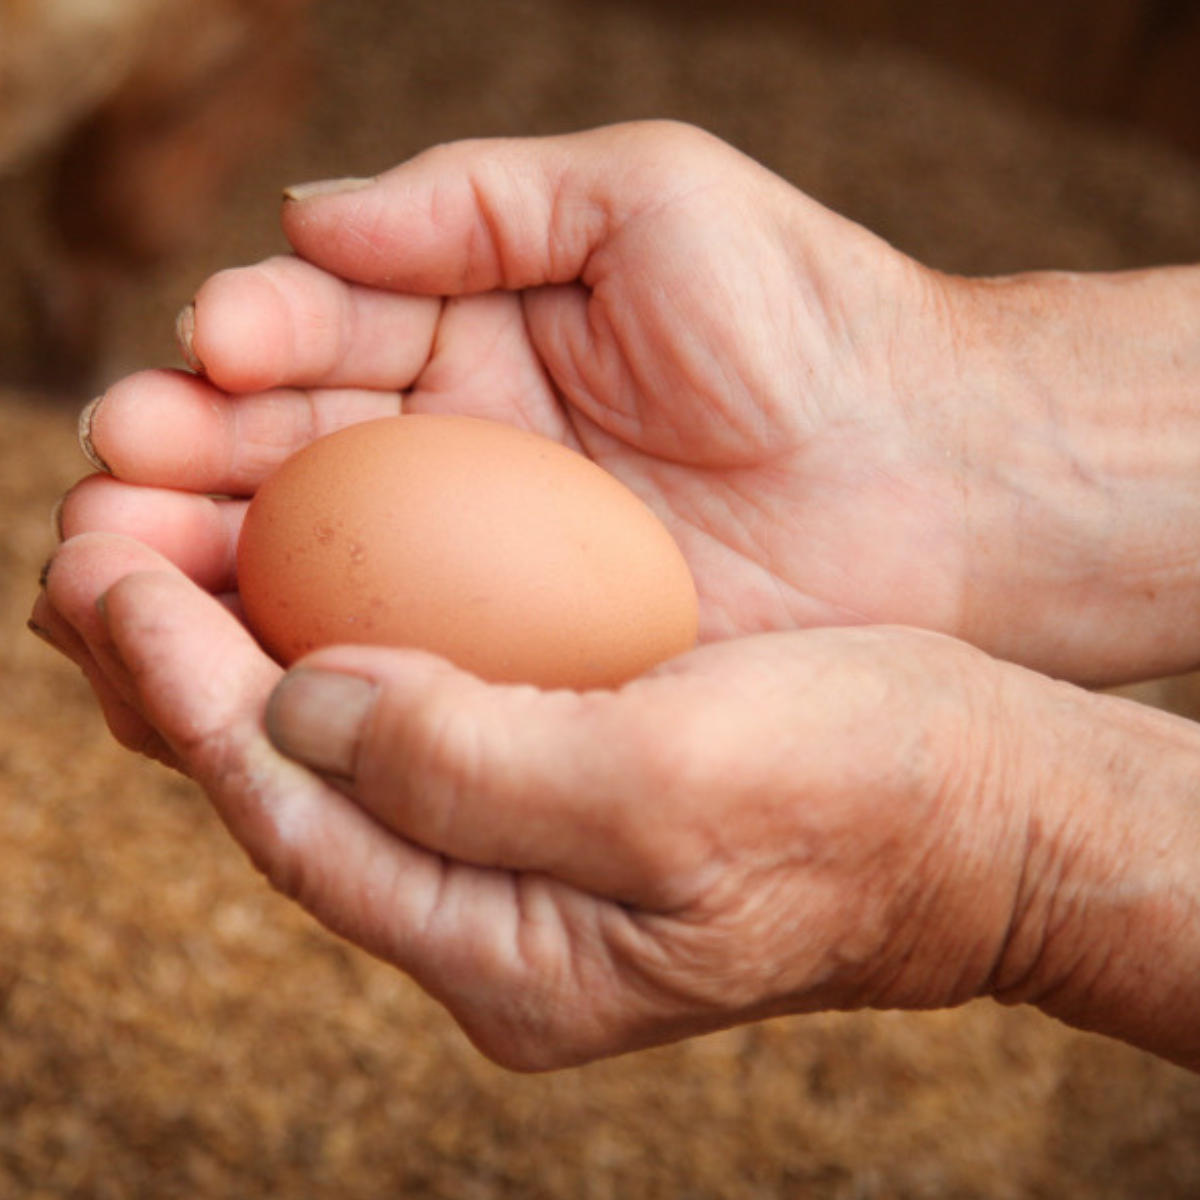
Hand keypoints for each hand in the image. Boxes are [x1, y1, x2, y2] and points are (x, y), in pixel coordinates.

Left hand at [35, 532, 1199, 1070]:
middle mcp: (494, 924)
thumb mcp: (678, 786)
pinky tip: (311, 570)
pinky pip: (412, 721)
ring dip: (247, 645)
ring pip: (339, 753)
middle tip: (92, 544)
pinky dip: (343, 640)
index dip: (190, 694)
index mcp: (509, 954)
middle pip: (291, 795)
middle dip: (182, 670)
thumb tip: (307, 705)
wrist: (981, 808)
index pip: (295, 818)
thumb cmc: (864, 793)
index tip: (110, 574)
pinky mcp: (560, 795)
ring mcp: (525, 867)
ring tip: (163, 539)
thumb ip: (474, 765)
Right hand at [71, 120, 1199, 686]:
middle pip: (279, 463)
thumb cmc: (806, 321)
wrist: (932, 479)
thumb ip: (473, 203)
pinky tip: (216, 672)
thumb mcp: (643, 200)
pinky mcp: (525, 663)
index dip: (236, 356)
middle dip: (180, 474)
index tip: (190, 370)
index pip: (313, 341)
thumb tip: (301, 217)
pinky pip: (391, 665)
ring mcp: (481, 570)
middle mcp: (455, 456)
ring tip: (109, 582)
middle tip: (109, 495)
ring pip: (305, 573)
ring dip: (201, 577)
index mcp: (467, 337)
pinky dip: (297, 667)